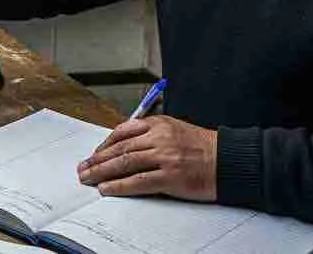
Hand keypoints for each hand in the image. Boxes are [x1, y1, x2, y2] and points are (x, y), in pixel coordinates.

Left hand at [77, 116, 217, 201]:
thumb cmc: (205, 148)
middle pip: (119, 148)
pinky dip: (119, 186)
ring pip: (124, 163)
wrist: (230, 161)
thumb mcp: (176, 129)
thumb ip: (153, 133)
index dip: (104, 144)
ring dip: (102, 172)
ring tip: (88, 178)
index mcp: (159, 124)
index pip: (123, 131)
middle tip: (83, 168)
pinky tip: (107, 189)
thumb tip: (126, 145)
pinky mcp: (170, 177)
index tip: (94, 153)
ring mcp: (164, 157)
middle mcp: (159, 138)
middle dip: (97, 159)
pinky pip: (138, 182)